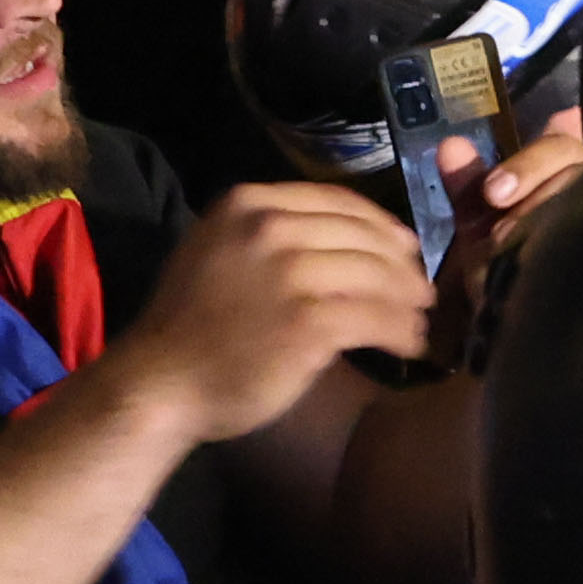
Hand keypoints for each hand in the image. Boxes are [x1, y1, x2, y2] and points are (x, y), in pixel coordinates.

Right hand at [131, 180, 439, 439]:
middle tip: (422, 289)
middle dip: (402, 264)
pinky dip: (401, 331)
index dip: (380, 224)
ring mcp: (290, 274)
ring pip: (376, 275)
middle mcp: (269, 227)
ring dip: (408, 300)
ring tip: (421, 320)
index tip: (403, 247)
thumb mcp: (216, 252)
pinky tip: (409, 345)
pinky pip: (375, 318)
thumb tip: (339, 239)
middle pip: (363, 235)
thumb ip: (266, 235)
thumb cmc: (188, 325)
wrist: (160, 382)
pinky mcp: (308, 322)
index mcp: (247, 203)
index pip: (337, 201)